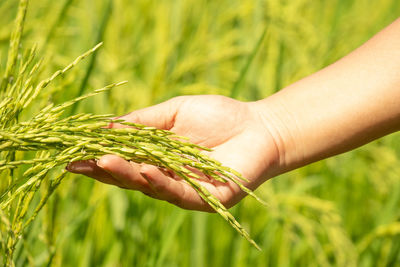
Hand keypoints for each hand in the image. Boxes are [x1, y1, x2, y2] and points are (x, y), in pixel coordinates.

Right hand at [67, 95, 278, 210]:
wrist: (259, 126)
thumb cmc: (219, 116)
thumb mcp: (175, 112)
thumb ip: (145, 122)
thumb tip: (108, 126)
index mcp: (158, 157)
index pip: (124, 160)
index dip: (100, 157)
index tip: (74, 154)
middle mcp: (167, 177)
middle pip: (131, 177)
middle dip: (106, 170)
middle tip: (80, 162)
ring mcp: (186, 189)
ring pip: (151, 186)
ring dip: (127, 175)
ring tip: (103, 163)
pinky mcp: (207, 197)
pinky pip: (180, 193)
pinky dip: (161, 183)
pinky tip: (146, 171)